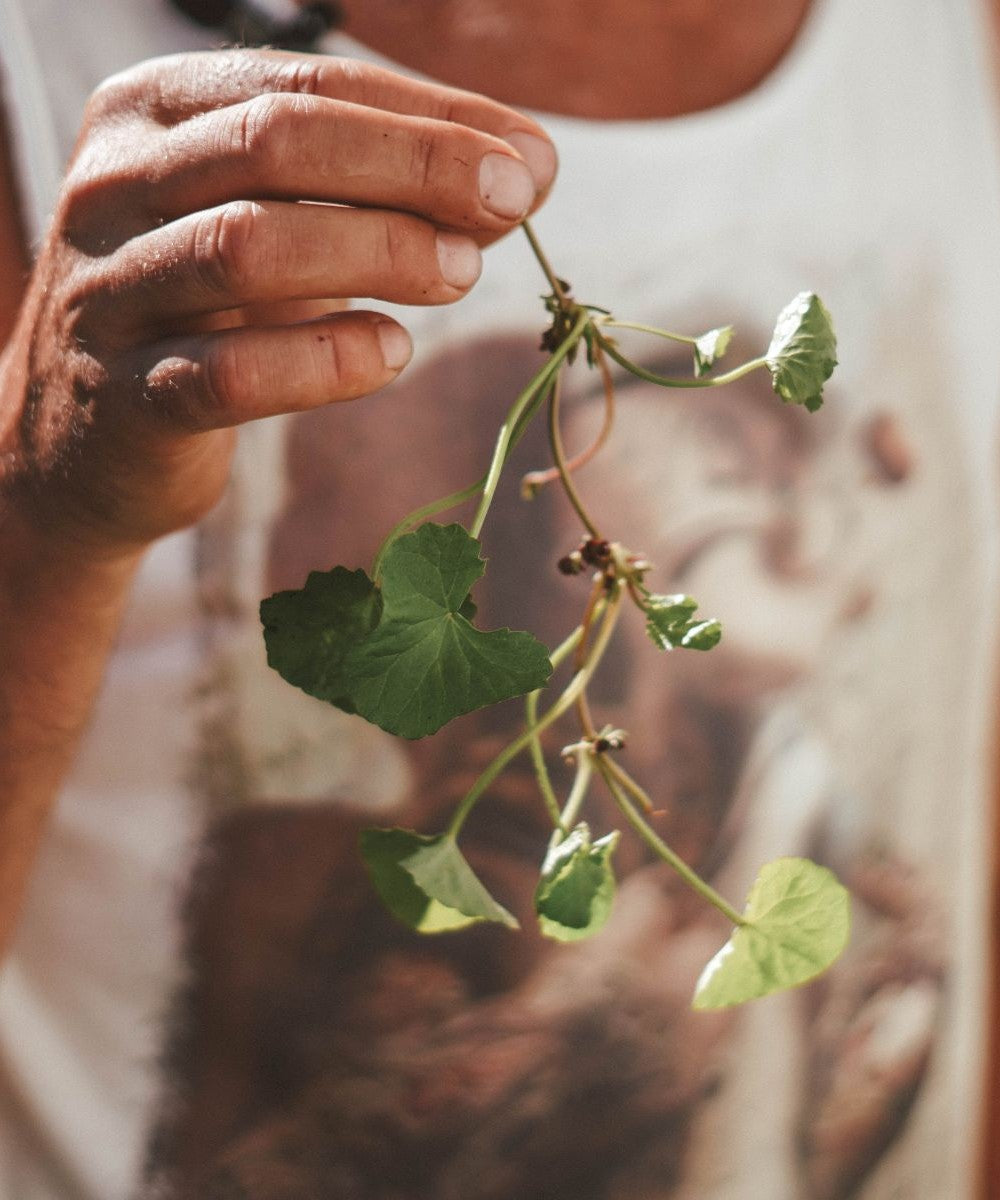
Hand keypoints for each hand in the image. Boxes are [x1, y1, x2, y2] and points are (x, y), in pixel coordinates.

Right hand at [0, 49, 555, 554]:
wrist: (90, 437)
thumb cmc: (208, 311)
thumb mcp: (282, 225)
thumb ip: (383, 189)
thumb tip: (529, 170)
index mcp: (153, 112)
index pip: (306, 83)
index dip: (429, 119)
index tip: (531, 162)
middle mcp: (114, 186)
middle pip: (272, 142)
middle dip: (412, 166)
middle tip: (510, 204)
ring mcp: (109, 293)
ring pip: (247, 247)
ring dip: (379, 253)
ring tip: (461, 273)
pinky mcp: (126, 398)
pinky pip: (233, 373)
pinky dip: (328, 362)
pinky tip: (392, 353)